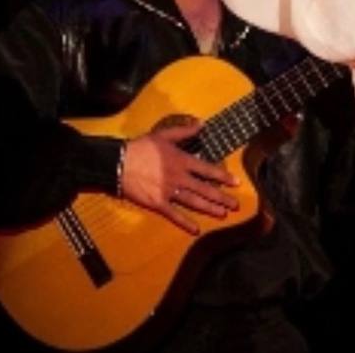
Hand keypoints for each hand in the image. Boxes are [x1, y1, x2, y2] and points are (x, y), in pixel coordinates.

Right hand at [120, 122, 238, 234]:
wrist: (118, 163)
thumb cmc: (140, 148)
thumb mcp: (164, 135)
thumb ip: (184, 130)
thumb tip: (202, 124)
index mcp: (182, 161)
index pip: (208, 170)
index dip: (224, 177)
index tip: (237, 183)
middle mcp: (179, 178)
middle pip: (205, 189)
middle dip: (222, 197)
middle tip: (236, 205)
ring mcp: (169, 192)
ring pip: (194, 202)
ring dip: (210, 209)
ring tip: (223, 214)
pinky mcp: (157, 203)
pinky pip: (174, 215)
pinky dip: (185, 223)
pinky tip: (196, 230)